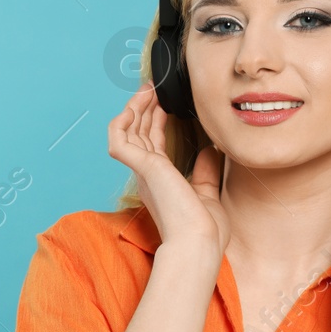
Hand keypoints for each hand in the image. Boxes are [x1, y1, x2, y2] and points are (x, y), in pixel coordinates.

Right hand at [108, 84, 229, 261]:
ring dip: (134, 107)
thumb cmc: (203, 231)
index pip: (152, 144)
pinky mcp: (142, 167)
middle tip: (154, 87)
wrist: (199, 244)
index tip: (165, 102)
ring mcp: (143, 171)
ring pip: (127, 131)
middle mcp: (147, 176)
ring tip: (147, 89)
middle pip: (138, 133)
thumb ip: (206, 171)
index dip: (155, 121)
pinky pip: (119, 138)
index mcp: (160, 182)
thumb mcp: (208, 194)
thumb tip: (211, 149)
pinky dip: (122, 120)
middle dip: (144, 108)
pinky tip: (135, 105)